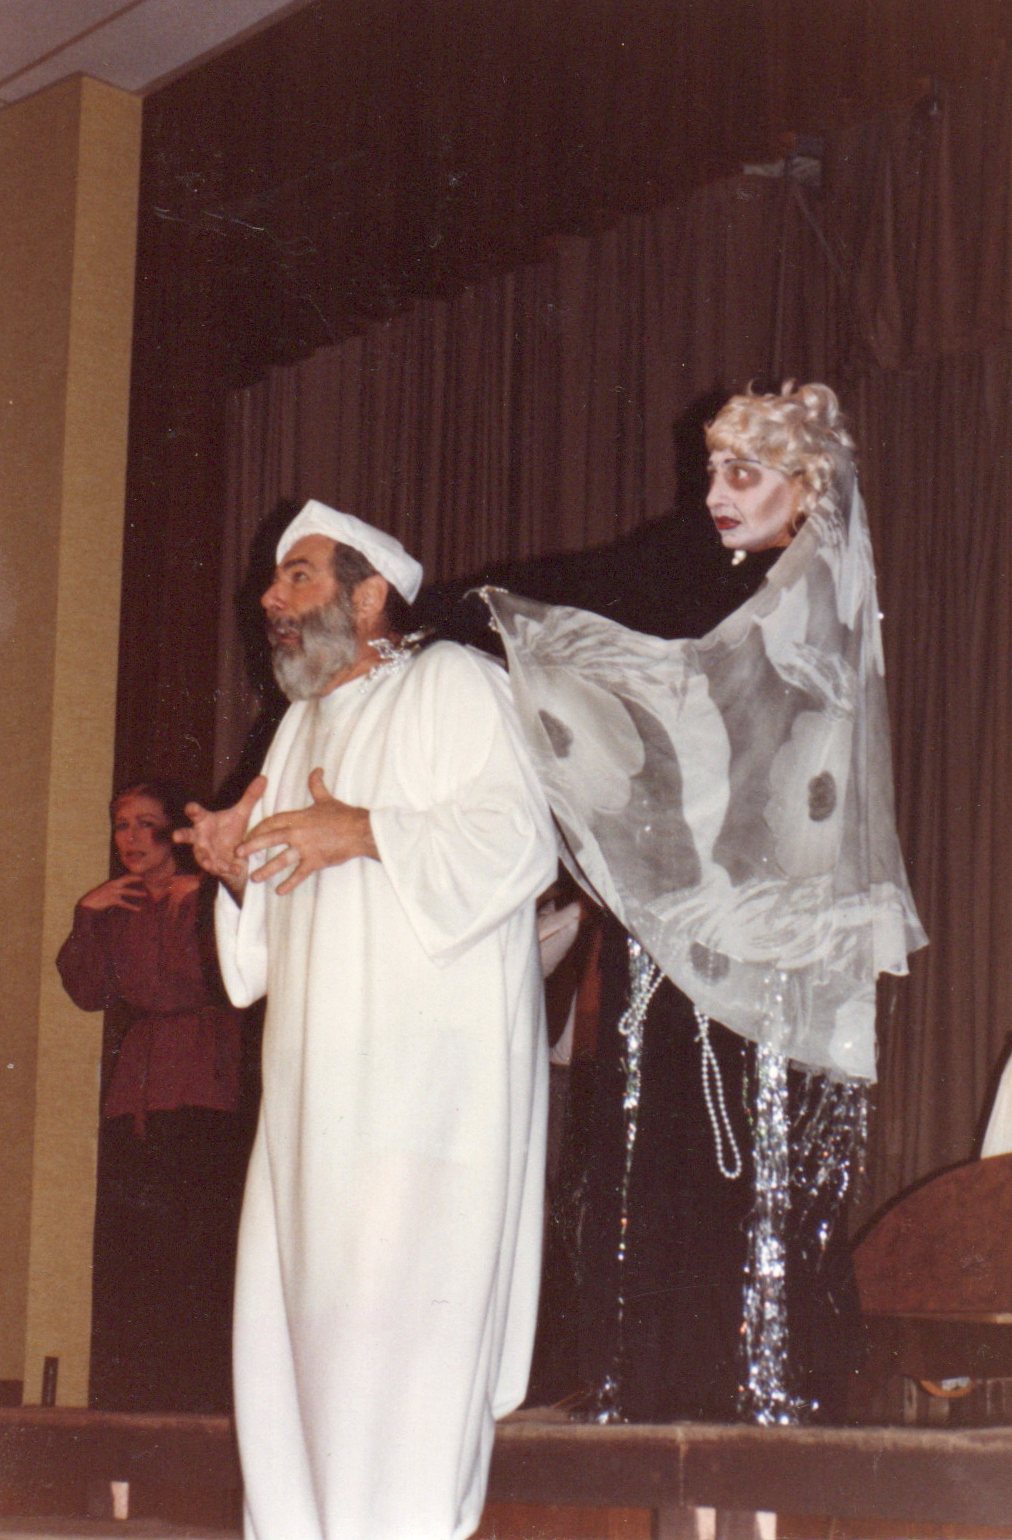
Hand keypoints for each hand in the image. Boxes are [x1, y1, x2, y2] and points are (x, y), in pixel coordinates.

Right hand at [79, 875, 147, 912]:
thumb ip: (113, 891)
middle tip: (144, 878)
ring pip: (127, 891)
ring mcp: (112, 892)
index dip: (132, 875)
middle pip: (126, 879)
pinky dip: (131, 906)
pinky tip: (138, 909)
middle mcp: (112, 885)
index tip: (140, 874)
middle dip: (135, 878)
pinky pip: (124, 903)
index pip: (123, 876)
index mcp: (111, 883)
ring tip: (145, 894)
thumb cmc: (95, 900)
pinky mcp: (112, 899)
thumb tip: (120, 893)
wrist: (86, 905)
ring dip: (137, 892)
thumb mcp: (105, 892)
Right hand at [173, 776, 266, 894]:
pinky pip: (218, 868)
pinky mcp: (214, 866)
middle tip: (176, 836)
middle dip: (182, 835)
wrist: (236, 856)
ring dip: (205, 859)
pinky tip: (236, 868)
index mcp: (205, 822)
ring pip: (201, 856)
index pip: (196, 813)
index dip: (192, 810)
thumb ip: (250, 797)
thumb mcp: (242, 814)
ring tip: (208, 862)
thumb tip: (264, 777)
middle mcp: (200, 838)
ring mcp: (205, 853)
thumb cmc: (231, 830)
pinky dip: (226, 868)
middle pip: (187, 835)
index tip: (190, 807)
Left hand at [237, 768, 377, 895]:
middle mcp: (299, 832)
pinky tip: (279, 891)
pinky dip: (289, 883)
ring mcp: (306, 848)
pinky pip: (299, 874)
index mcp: (299, 817)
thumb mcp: (327, 799)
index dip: (259, 828)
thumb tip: (316, 769)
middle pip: (270, 838)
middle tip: (238, 853)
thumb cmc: (344, 815)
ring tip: (254, 878)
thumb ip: (317, 785)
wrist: (361, 831)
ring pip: (281, 859)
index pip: (273, 821)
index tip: (248, 834)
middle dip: (253, 845)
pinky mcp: (316, 861)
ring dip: (267, 869)